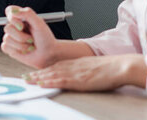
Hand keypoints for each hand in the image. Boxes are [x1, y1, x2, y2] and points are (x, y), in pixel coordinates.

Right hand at [1, 6, 58, 68]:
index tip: (22, 25)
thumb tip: (13, 11)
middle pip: (7, 28)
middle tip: (31, 39)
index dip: (12, 17)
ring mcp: (12, 37)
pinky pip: (5, 47)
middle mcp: (15, 26)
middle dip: (21, 36)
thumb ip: (28, 14)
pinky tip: (24, 50)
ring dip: (21, 44)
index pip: (10, 11)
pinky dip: (17, 50)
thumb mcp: (39, 23)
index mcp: (22, 18)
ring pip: (7, 39)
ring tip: (30, 46)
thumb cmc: (46, 38)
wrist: (48, 55)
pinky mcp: (9, 48)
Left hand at [23, 54, 146, 90]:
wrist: (121, 66)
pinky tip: (42, 83)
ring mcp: (76, 72)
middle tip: (25, 78)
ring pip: (53, 74)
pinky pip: (61, 80)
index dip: (44, 70)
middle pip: (52, 69)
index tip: (35, 73)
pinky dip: (50, 82)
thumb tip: (81, 76)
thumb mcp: (95, 67)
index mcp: (77, 63)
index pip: (57, 66)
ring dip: (39, 78)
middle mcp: (74, 66)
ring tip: (28, 81)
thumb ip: (85, 70)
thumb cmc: (112, 68)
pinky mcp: (79, 80)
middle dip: (38, 74)